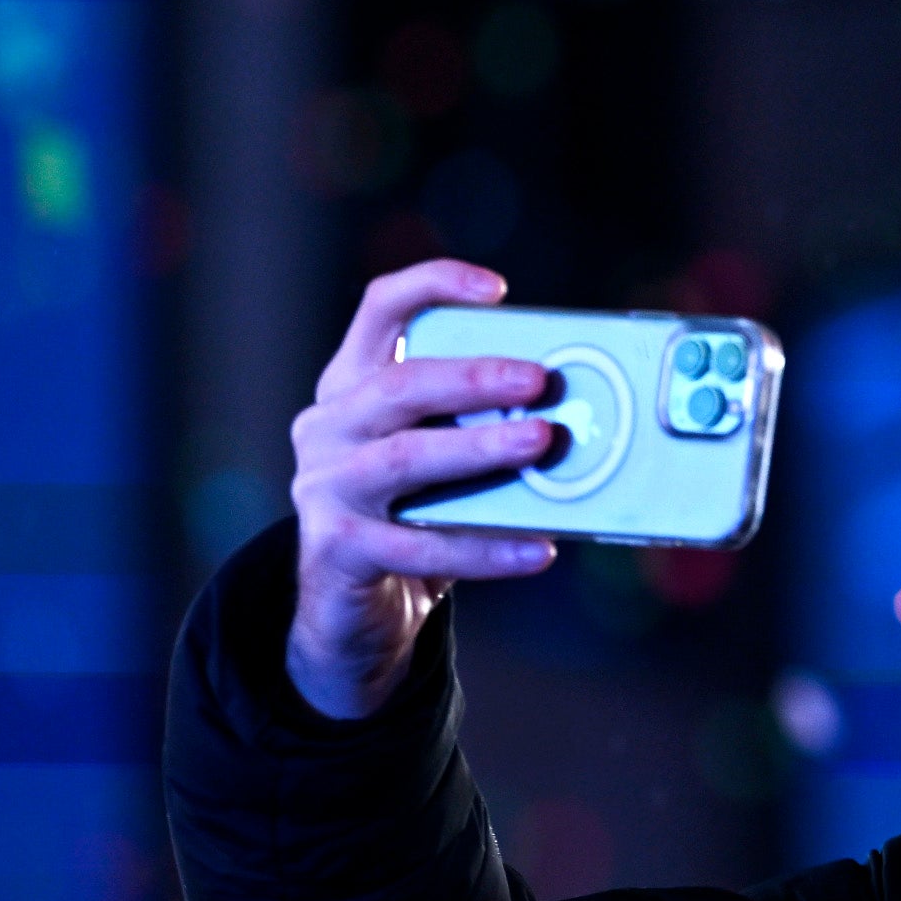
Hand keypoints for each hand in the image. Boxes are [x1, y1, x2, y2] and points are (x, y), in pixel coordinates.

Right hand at [284, 261, 560, 721]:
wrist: (357, 614)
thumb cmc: (415, 520)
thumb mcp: (442, 461)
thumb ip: (480, 427)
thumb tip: (576, 412)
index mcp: (353, 387)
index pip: (380, 311)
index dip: (432, 286)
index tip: (496, 290)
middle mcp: (327, 427)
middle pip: (398, 385)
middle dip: (474, 377)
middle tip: (540, 379)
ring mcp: (324, 488)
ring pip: (404, 458)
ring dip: (478, 449)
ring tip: (542, 442)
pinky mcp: (335, 548)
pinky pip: (418, 547)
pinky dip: (485, 549)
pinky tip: (537, 550)